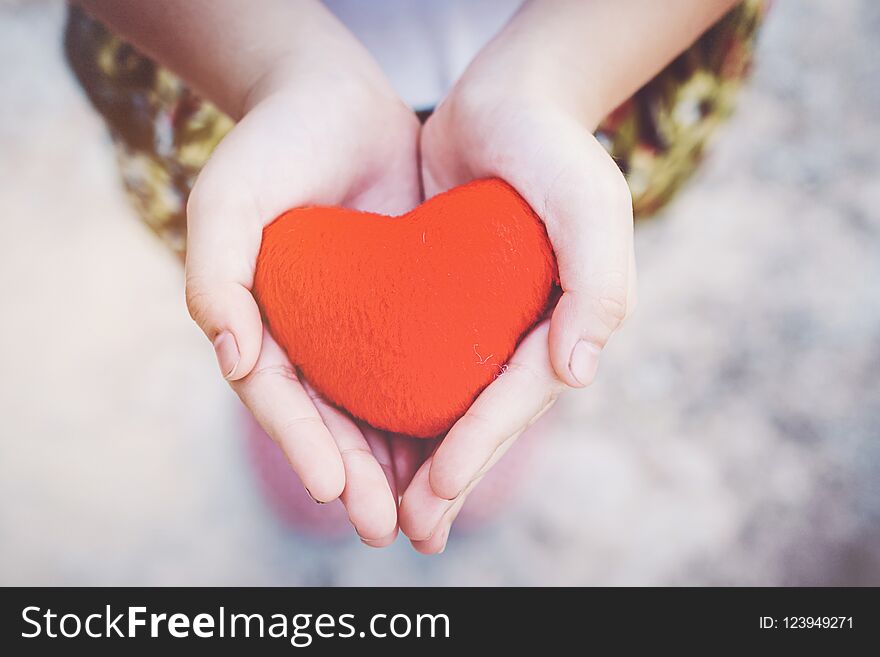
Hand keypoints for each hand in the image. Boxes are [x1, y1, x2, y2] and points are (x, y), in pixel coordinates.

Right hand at [185, 47, 421, 545]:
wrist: (333, 99)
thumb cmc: (271, 147)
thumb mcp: (226, 201)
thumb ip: (215, 278)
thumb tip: (233, 359)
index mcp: (261, 324)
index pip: (280, 399)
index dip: (303, 445)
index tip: (333, 489)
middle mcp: (309, 335)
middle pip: (331, 420)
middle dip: (356, 478)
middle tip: (382, 529)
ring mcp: (356, 325)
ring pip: (377, 408)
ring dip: (398, 465)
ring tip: (425, 516)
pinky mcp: (403, 306)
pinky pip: (419, 366)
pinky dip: (434, 410)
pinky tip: (459, 445)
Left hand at [399, 54, 636, 552]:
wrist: (507, 102)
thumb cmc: (552, 148)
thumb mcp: (589, 200)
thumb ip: (598, 282)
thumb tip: (581, 370)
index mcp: (562, 323)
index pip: (517, 396)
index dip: (477, 444)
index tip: (434, 487)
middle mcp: (526, 333)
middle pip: (483, 416)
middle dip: (448, 477)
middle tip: (410, 532)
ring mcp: (486, 323)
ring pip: (450, 404)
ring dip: (421, 461)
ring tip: (388, 513)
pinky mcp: (446, 305)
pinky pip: (422, 364)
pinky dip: (399, 406)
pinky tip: (368, 437)